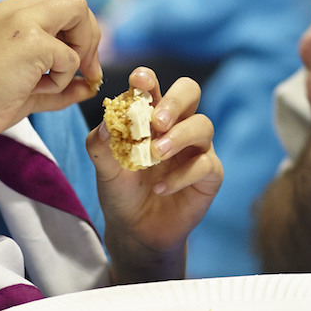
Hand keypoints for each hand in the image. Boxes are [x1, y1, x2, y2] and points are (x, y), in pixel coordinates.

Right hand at [0, 0, 103, 144]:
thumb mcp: (29, 86)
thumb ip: (63, 84)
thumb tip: (90, 86)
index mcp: (12, 13)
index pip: (61, 0)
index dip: (79, 29)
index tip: (79, 63)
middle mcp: (17, 9)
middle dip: (89, 33)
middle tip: (85, 68)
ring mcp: (24, 22)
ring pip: (79, 12)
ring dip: (79, 51)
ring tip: (52, 81)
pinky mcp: (31, 41)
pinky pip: (70, 58)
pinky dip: (61, 81)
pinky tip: (32, 89)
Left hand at [88, 68, 222, 282]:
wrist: (134, 230)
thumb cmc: (122, 190)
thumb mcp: (104, 168)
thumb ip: (100, 144)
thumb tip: (107, 122)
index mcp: (151, 115)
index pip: (154, 87)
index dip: (148, 79)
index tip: (138, 81)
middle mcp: (178, 125)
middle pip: (190, 92)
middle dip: (174, 101)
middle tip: (157, 121)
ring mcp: (196, 148)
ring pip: (203, 125)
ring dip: (179, 137)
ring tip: (156, 155)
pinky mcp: (210, 174)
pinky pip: (206, 164)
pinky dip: (182, 175)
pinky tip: (161, 188)